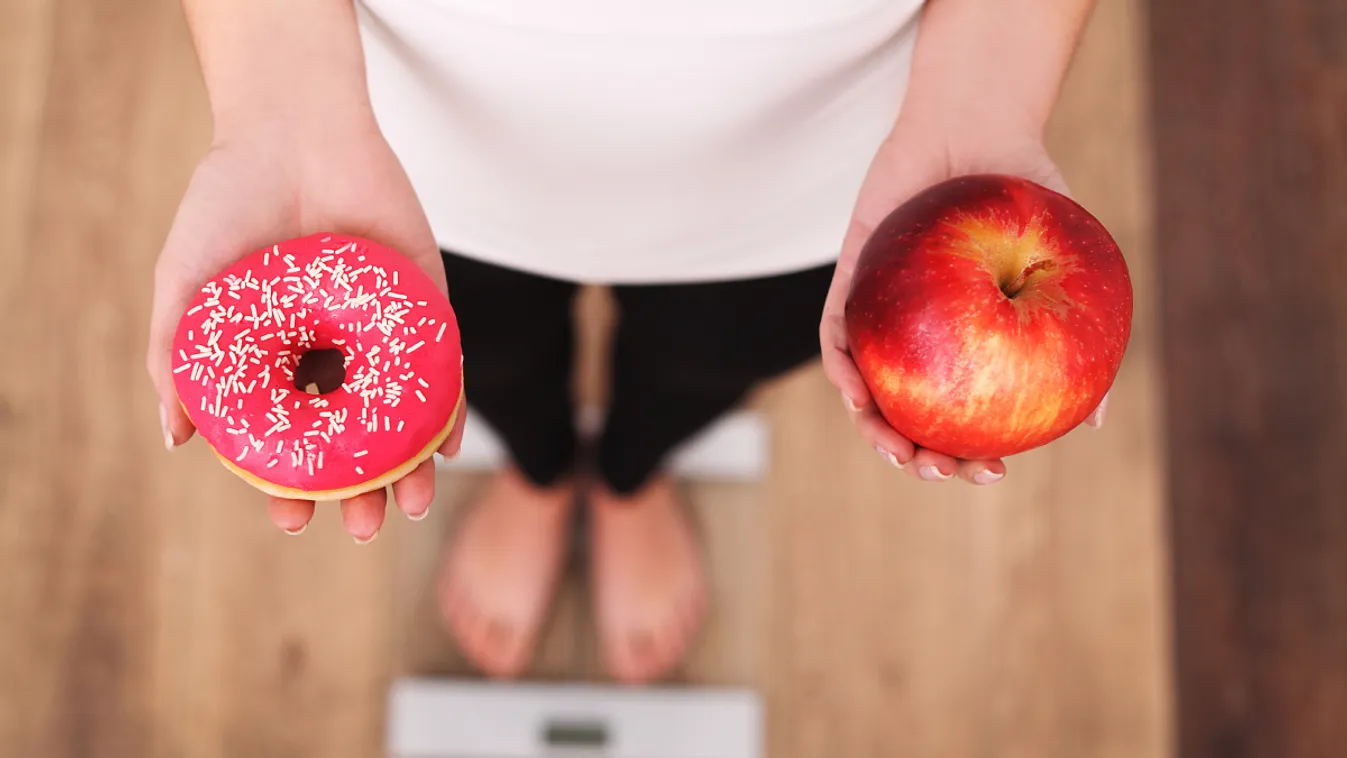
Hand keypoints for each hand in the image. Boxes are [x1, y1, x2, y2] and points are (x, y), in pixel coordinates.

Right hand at [146, 114, 465, 539]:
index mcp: (280, 360)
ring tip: (406, 506)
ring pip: (401, 416)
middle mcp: (333, 354)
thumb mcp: (186, 283)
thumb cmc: (228, 203)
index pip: (291, 439)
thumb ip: (176, 357)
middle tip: (363, 527)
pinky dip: (447, 408)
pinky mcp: (426, 304)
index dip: (291, 484)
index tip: (292, 521)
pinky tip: (444, 447)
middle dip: (359, 491)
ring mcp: (382, 333)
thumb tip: (175, 439)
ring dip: (408, 466)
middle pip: (354, 439)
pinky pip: (443, 367)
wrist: (292, 129)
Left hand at [819, 119, 1107, 484]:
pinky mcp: (849, 282)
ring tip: (897, 451)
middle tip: (939, 471)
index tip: (992, 473)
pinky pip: (836, 333)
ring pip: (865, 388)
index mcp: (967, 344)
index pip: (962, 416)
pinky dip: (842, 367)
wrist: (978, 128)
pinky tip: (856, 390)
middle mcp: (921, 338)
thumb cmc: (1027, 196)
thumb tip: (1095, 420)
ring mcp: (882, 314)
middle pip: (907, 415)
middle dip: (917, 458)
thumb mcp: (1065, 266)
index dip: (969, 454)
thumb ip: (1077, 334)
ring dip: (872, 428)